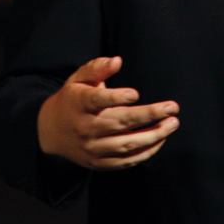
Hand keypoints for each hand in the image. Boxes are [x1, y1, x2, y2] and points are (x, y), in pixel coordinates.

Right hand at [37, 56, 180, 169]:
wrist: (50, 132)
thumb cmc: (72, 99)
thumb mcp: (78, 78)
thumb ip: (97, 67)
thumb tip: (117, 61)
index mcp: (79, 103)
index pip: (97, 100)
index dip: (115, 97)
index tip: (136, 94)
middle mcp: (85, 127)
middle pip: (118, 123)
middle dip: (148, 115)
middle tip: (173, 108)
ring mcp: (92, 148)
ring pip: (125, 145)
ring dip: (152, 136)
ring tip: (172, 124)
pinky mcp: (98, 162)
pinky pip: (125, 161)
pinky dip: (145, 153)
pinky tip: (160, 140)